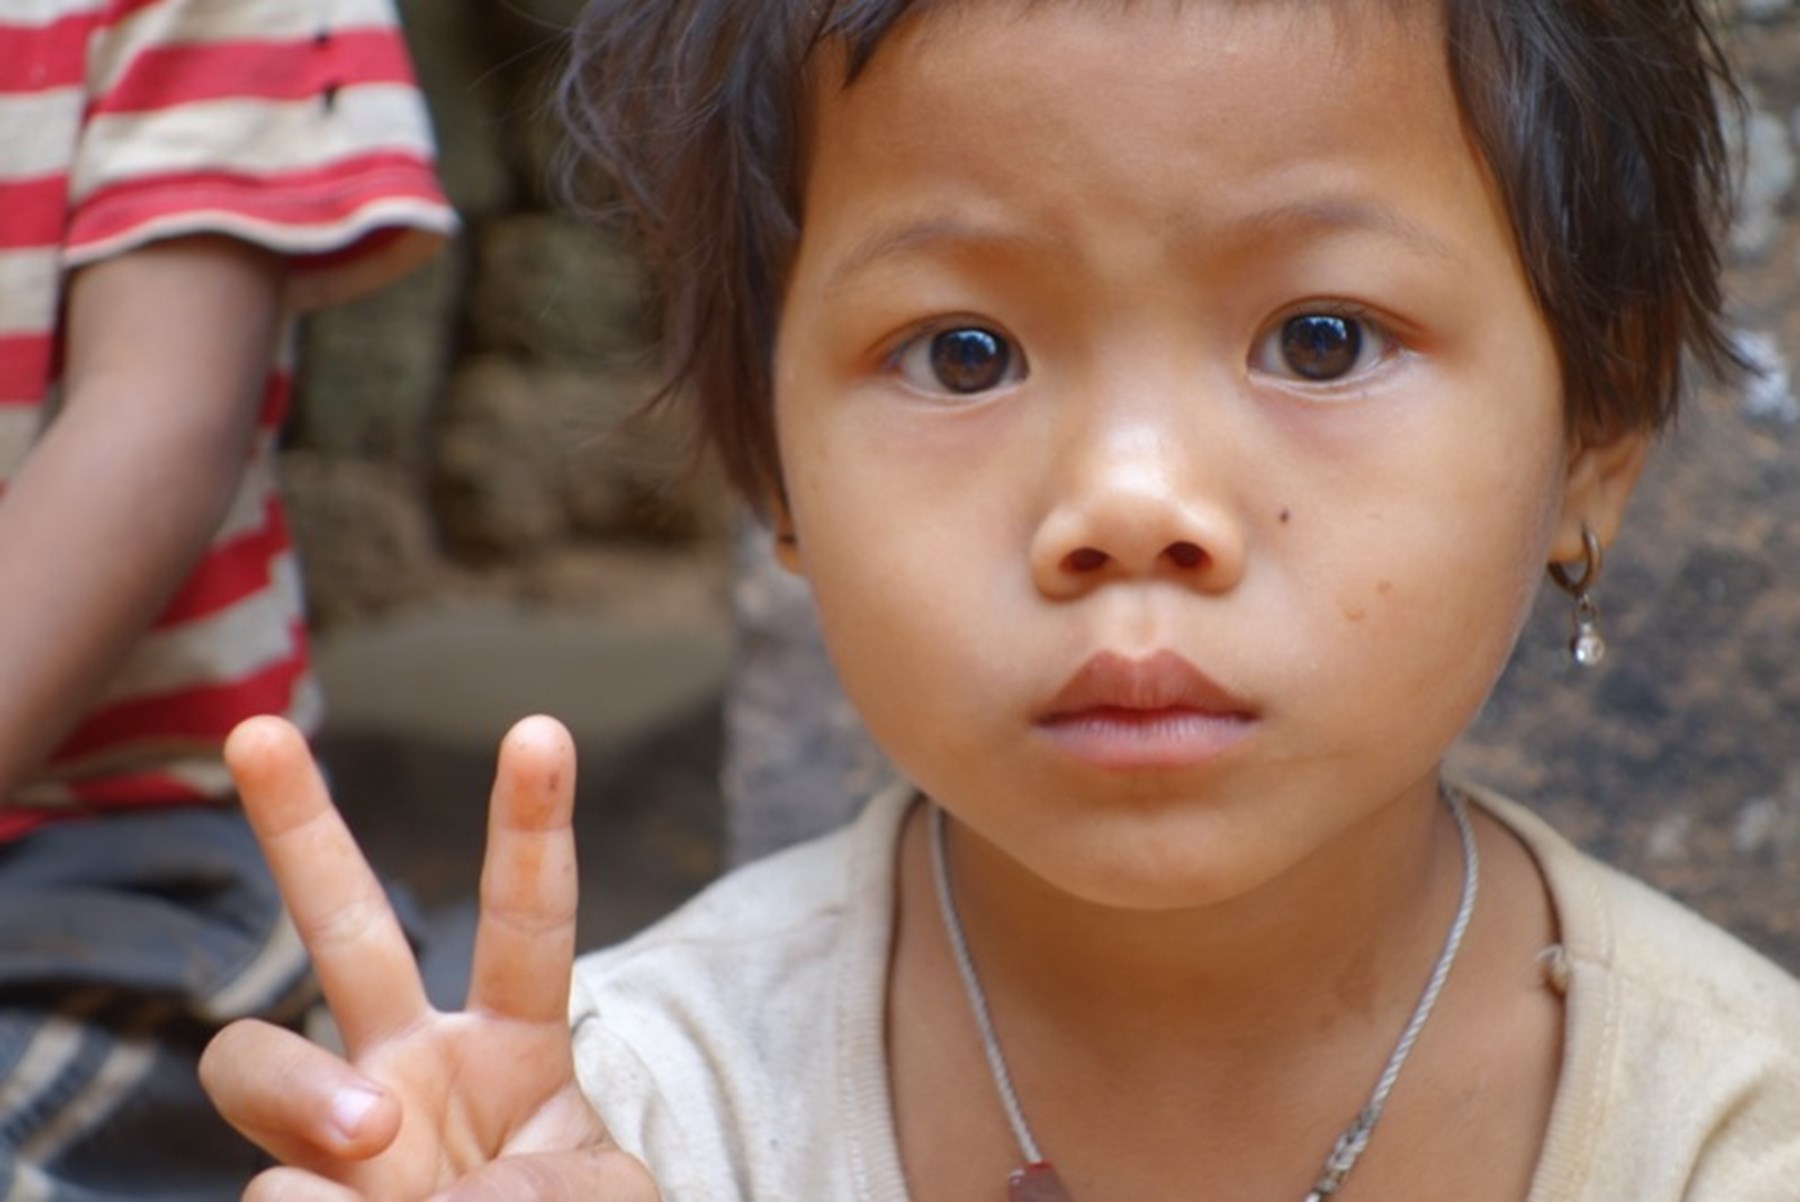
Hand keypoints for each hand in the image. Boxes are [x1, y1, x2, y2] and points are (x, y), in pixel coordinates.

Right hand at [200, 715, 657, 1200]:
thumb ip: (547, 1186)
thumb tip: (406, 1171)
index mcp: (512, 1046)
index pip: (525, 922)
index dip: (532, 829)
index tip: (543, 730)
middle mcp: (407, 1066)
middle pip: (342, 925)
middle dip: (298, 824)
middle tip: (256, 732)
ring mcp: (333, 1132)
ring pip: (252, 1058)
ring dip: (307, 1097)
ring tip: (375, 1143)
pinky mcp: (284, 1195)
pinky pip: (268, 1188)